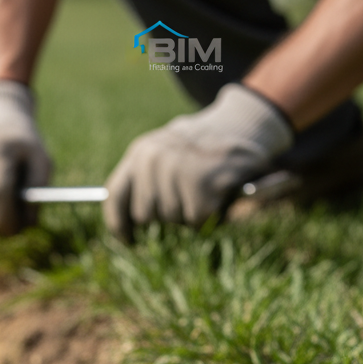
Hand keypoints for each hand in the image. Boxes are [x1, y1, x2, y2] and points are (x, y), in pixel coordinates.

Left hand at [103, 84, 293, 240]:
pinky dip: (210, 214)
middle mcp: (153, 159)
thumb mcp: (167, 153)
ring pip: (171, 220)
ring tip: (204, 190)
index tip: (129, 241)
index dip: (119, 225)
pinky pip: (196, 220)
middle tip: (187, 199)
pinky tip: (218, 193)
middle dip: (166, 217)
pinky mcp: (201, 184)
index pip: (115, 197)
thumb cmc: (203, 147)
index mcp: (140, 152)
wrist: (246, 122)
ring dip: (190, 214)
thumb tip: (129, 224)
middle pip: (144, 216)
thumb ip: (144, 182)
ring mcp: (176, 171)